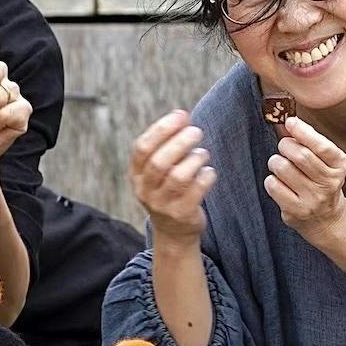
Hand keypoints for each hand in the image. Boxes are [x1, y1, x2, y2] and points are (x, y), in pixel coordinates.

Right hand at [129, 110, 215, 244]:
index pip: (142, 148)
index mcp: (135, 174)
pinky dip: (206, 176)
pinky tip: (209, 172)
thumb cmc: (168, 188)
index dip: (162, 129)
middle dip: (180, 142)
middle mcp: (145, 190)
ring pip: (178, 177)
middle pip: (159, 162)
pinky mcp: (182, 214)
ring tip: (202, 154)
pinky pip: (197, 190)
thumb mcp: (157, 170)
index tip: (181, 115)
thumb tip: (182, 115)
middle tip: (197, 131)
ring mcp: (162, 205)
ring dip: (195, 159)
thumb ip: (165, 145)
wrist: (173, 229)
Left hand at [265, 117, 345, 240]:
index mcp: (339, 165)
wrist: (326, 218)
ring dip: (275, 161)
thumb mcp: (324, 162)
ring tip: (281, 166)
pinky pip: (273, 185)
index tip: (290, 121)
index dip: (303, 131)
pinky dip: (271, 179)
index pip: (321, 146)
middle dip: (285, 145)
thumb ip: (309, 143)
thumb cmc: (320, 181)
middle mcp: (329, 182)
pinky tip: (279, 183)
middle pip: (299, 155)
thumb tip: (289, 123)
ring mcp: (313, 198)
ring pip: (283, 168)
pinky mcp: (296, 210)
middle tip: (284, 147)